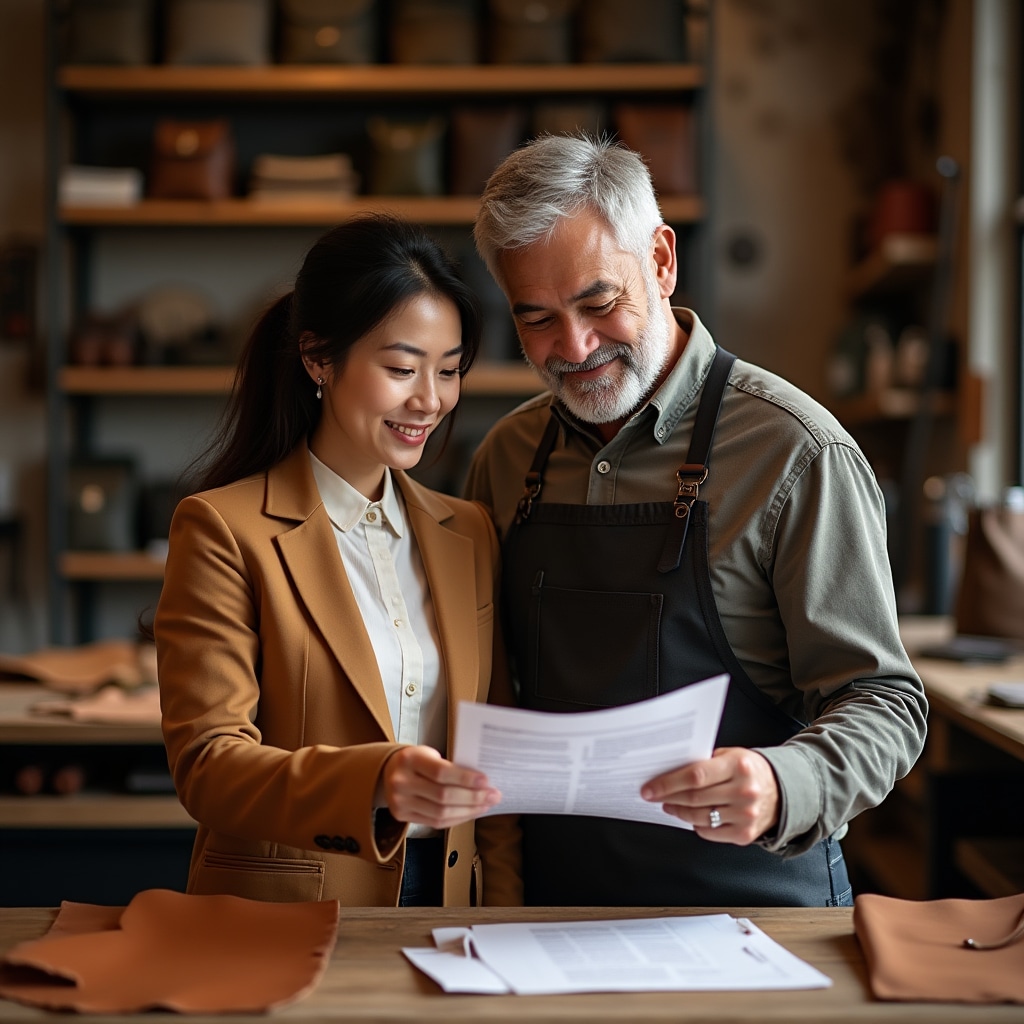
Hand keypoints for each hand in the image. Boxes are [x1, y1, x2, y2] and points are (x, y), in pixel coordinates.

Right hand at [378, 746, 501, 829]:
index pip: (441, 773)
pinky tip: (470, 813)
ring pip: (440, 813)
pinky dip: (456, 819)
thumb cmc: (416, 761)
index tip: (486, 781)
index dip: (465, 779)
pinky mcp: (402, 816)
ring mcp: (400, 802)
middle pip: (443, 796)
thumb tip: (481, 782)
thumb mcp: (428, 754)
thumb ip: (449, 766)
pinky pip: (435, 823)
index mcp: (410, 760)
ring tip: (485, 805)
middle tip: (493, 796)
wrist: (388, 771)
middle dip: (473, 798)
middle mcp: (401, 782)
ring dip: (468, 811)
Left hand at [640, 747, 779, 844]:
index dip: (668, 783)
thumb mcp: (731, 755)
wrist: (782, 791)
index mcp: (739, 766)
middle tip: (653, 795)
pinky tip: (690, 815)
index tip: (649, 787)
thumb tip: (669, 771)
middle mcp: (744, 791)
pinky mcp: (745, 834)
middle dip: (668, 797)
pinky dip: (695, 824)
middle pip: (694, 798)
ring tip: (669, 805)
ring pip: (699, 817)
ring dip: (678, 811)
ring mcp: (746, 815)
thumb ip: (705, 762)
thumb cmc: (749, 770)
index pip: (695, 776)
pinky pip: (709, 832)